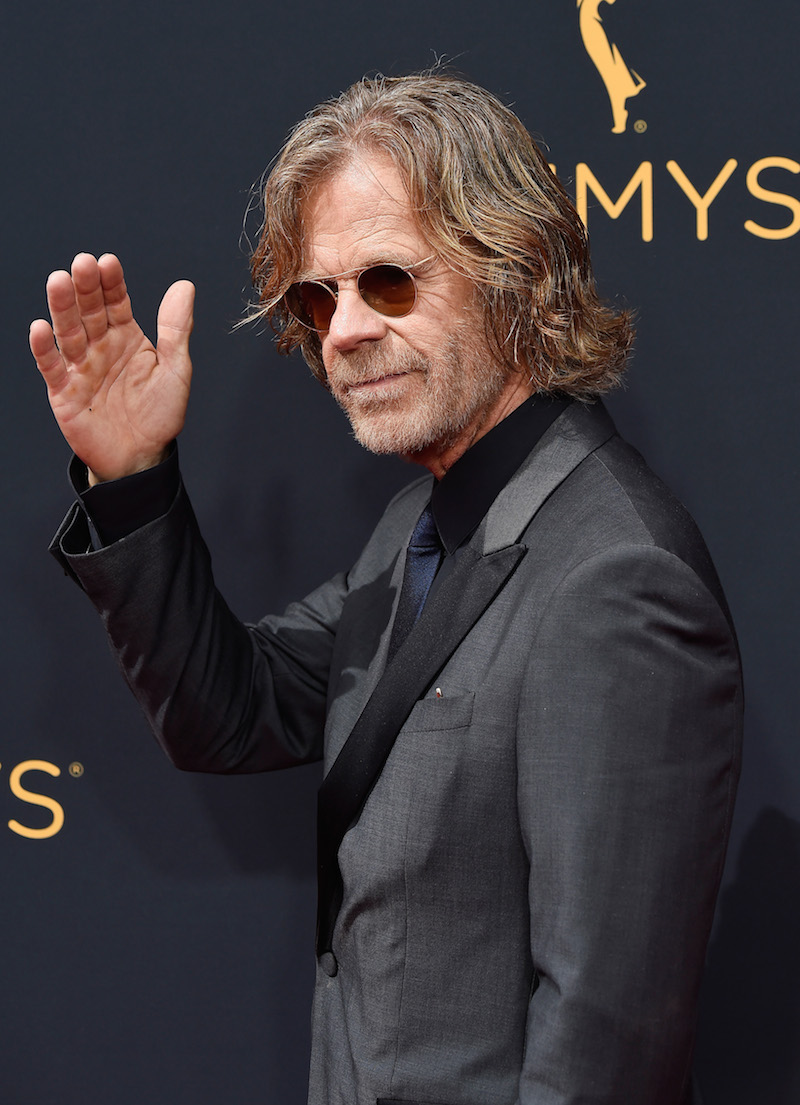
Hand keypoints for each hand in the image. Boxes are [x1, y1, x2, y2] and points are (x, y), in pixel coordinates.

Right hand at [29, 253, 194, 482]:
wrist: (142, 456)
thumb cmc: (160, 414)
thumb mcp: (176, 369)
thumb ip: (176, 329)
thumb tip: (184, 286)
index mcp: (126, 337)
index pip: (116, 302)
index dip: (111, 282)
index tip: (108, 262)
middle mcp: (99, 347)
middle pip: (88, 311)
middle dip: (84, 287)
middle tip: (81, 263)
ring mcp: (80, 368)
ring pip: (67, 332)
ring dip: (61, 308)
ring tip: (58, 282)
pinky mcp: (63, 392)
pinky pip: (50, 367)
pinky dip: (43, 349)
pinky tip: (40, 328)